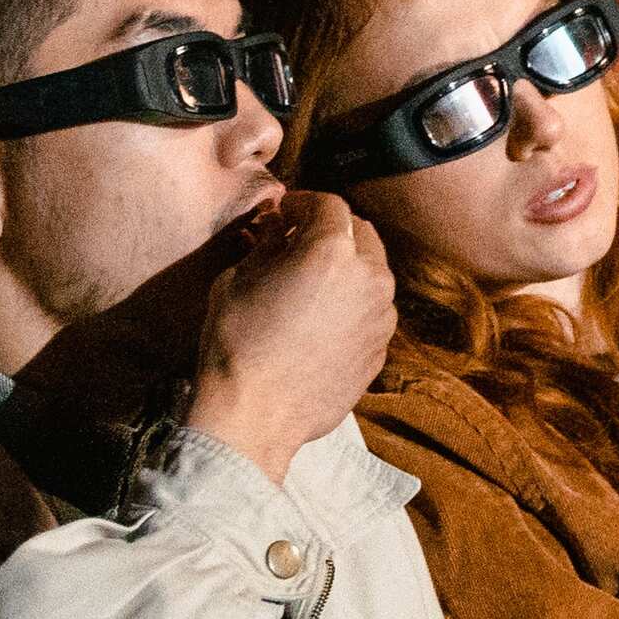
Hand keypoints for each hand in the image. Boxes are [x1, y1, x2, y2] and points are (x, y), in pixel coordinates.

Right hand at [26, 192, 394, 479]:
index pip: (328, 205)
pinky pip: (372, 312)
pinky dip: (352, 305)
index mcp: (332, 251)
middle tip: (299, 241)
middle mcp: (369, 279)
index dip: (304, 202)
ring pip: (372, 273)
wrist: (254, 416)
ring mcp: (381, 317)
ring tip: (310, 283)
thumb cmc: (237, 345)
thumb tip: (278, 228)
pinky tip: (320, 320)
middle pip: (360, 233)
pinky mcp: (381, 350)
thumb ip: (267, 245)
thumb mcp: (237, 280)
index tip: (287, 211)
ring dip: (346, 268)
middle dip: (331, 230)